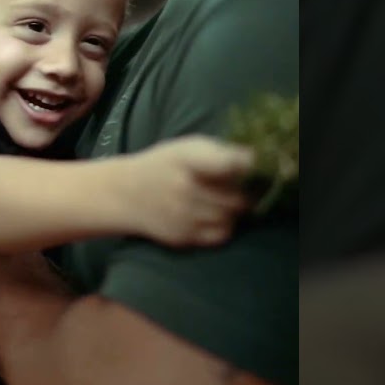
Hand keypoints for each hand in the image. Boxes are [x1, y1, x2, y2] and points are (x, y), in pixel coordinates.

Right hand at [124, 135, 254, 246]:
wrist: (126, 194)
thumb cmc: (165, 165)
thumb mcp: (187, 147)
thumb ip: (221, 152)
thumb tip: (258, 160)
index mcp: (186, 158)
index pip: (229, 164)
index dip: (248, 166)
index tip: (254, 166)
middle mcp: (185, 188)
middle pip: (238, 196)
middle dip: (245, 192)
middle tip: (239, 186)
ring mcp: (184, 216)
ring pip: (232, 217)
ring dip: (236, 210)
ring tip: (224, 199)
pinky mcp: (184, 237)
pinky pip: (222, 234)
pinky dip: (226, 225)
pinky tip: (216, 215)